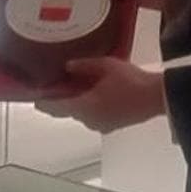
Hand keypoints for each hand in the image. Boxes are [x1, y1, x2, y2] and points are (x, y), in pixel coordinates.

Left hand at [37, 57, 164, 133]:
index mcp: (84, 107)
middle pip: (67, 111)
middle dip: (60, 100)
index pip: (55, 107)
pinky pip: (92, 116)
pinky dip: (88, 106)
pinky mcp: (111, 126)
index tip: (33, 97)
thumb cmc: (130, 81)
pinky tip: (91, 94)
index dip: (43, 103)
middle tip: (54, 86)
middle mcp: (88, 120)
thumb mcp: (106, 66)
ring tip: (73, 87)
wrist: (157, 98)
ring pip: (81, 114)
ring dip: (76, 103)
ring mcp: (100, 126)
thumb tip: (67, 66)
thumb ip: (84, 66)